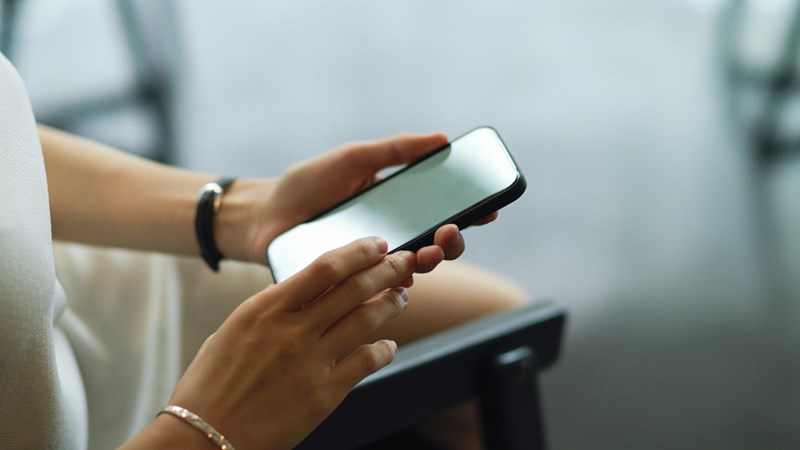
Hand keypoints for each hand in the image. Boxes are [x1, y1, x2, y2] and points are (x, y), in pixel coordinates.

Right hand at [135, 237, 421, 449]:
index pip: (324, 267)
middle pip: (353, 288)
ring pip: (366, 320)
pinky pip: (366, 362)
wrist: (202, 438)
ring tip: (401, 296)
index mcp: (265, 308)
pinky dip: (385, 350)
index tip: (377, 244)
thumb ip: (270, 310)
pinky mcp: (323, 395)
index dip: (358, 252)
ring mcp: (310, 362)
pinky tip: (389, 346)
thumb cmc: (210, 386)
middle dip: (386, 269)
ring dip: (390, 303)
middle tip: (405, 262)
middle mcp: (291, 330)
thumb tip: (300, 294)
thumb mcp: (233, 332)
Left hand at [224, 133, 496, 265]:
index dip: (473, 212)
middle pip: (439, 246)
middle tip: (450, 231)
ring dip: (430, 262)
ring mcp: (374, 265)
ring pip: (416, 271)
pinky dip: (395, 287)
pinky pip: (381, 293)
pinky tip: (398, 280)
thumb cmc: (308, 184)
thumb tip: (442, 139)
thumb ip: (395, 150)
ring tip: (427, 251)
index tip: (490, 209)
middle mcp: (393, 239)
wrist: (264, 215)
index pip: (445, 212)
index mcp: (399, 207)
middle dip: (454, 241)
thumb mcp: (353, 159)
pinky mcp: (353, 286)